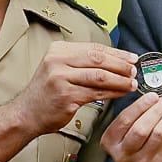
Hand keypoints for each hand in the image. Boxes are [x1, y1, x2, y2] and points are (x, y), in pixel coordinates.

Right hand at [16, 42, 136, 134]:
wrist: (28, 113)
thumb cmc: (48, 93)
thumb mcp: (60, 68)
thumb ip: (83, 62)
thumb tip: (116, 60)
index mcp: (58, 50)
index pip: (94, 48)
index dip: (117, 53)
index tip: (132, 58)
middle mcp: (57, 61)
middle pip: (98, 59)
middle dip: (121, 65)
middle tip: (134, 70)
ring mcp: (60, 78)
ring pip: (99, 76)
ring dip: (120, 80)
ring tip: (132, 83)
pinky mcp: (66, 96)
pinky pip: (96, 93)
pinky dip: (112, 93)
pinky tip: (121, 93)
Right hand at [102, 93, 161, 161]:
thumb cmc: (135, 141)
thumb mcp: (125, 129)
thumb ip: (134, 114)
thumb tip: (154, 97)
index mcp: (110, 142)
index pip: (125, 121)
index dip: (140, 106)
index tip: (152, 95)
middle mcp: (125, 154)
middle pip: (142, 129)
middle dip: (157, 110)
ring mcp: (144, 161)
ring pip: (160, 133)